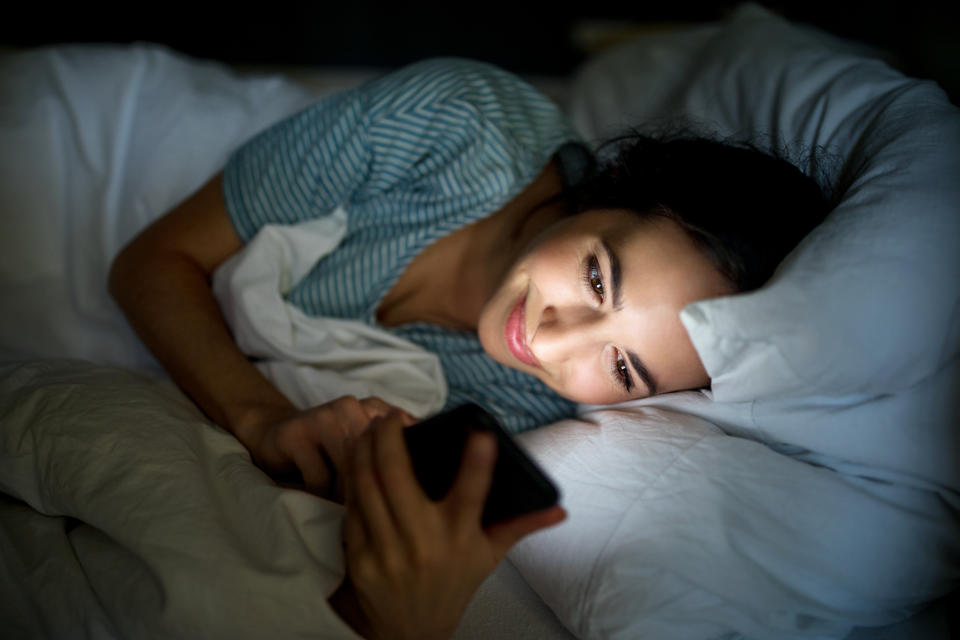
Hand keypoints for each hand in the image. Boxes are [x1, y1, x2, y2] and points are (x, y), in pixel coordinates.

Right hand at [241, 395, 412, 497]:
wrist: (271, 434)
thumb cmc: (325, 449)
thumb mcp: (360, 445)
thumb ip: (393, 451)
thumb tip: (432, 480)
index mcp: (374, 408)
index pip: (402, 440)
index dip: (405, 472)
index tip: (405, 495)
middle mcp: (352, 407)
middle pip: (376, 460)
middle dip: (373, 490)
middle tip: (373, 510)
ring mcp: (324, 417)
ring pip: (349, 470)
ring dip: (345, 494)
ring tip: (343, 503)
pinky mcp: (297, 434)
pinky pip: (320, 478)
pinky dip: (320, 494)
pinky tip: (317, 494)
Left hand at [331, 411, 565, 639]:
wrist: (409, 631)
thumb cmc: (453, 583)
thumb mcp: (489, 555)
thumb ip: (521, 526)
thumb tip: (559, 510)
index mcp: (460, 538)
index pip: (472, 495)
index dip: (478, 462)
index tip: (480, 433)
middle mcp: (424, 542)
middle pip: (398, 476)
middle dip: (389, 437)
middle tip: (390, 416)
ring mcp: (388, 551)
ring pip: (367, 485)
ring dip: (364, 450)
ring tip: (368, 429)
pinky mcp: (361, 558)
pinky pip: (353, 508)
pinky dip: (353, 479)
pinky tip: (356, 461)